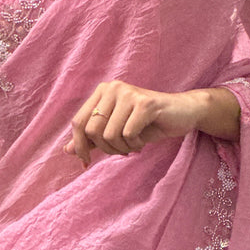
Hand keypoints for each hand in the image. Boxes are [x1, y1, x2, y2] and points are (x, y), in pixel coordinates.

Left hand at [63, 81, 239, 167]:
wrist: (183, 113)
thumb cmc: (148, 122)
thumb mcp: (116, 131)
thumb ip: (92, 138)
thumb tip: (66, 151)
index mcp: (102, 91)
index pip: (78, 122)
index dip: (79, 146)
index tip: (85, 162)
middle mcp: (113, 88)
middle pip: (92, 131)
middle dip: (106, 149)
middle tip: (122, 150)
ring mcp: (129, 94)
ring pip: (110, 135)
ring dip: (122, 148)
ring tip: (134, 143)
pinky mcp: (145, 103)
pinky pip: (128, 134)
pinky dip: (136, 144)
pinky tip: (144, 138)